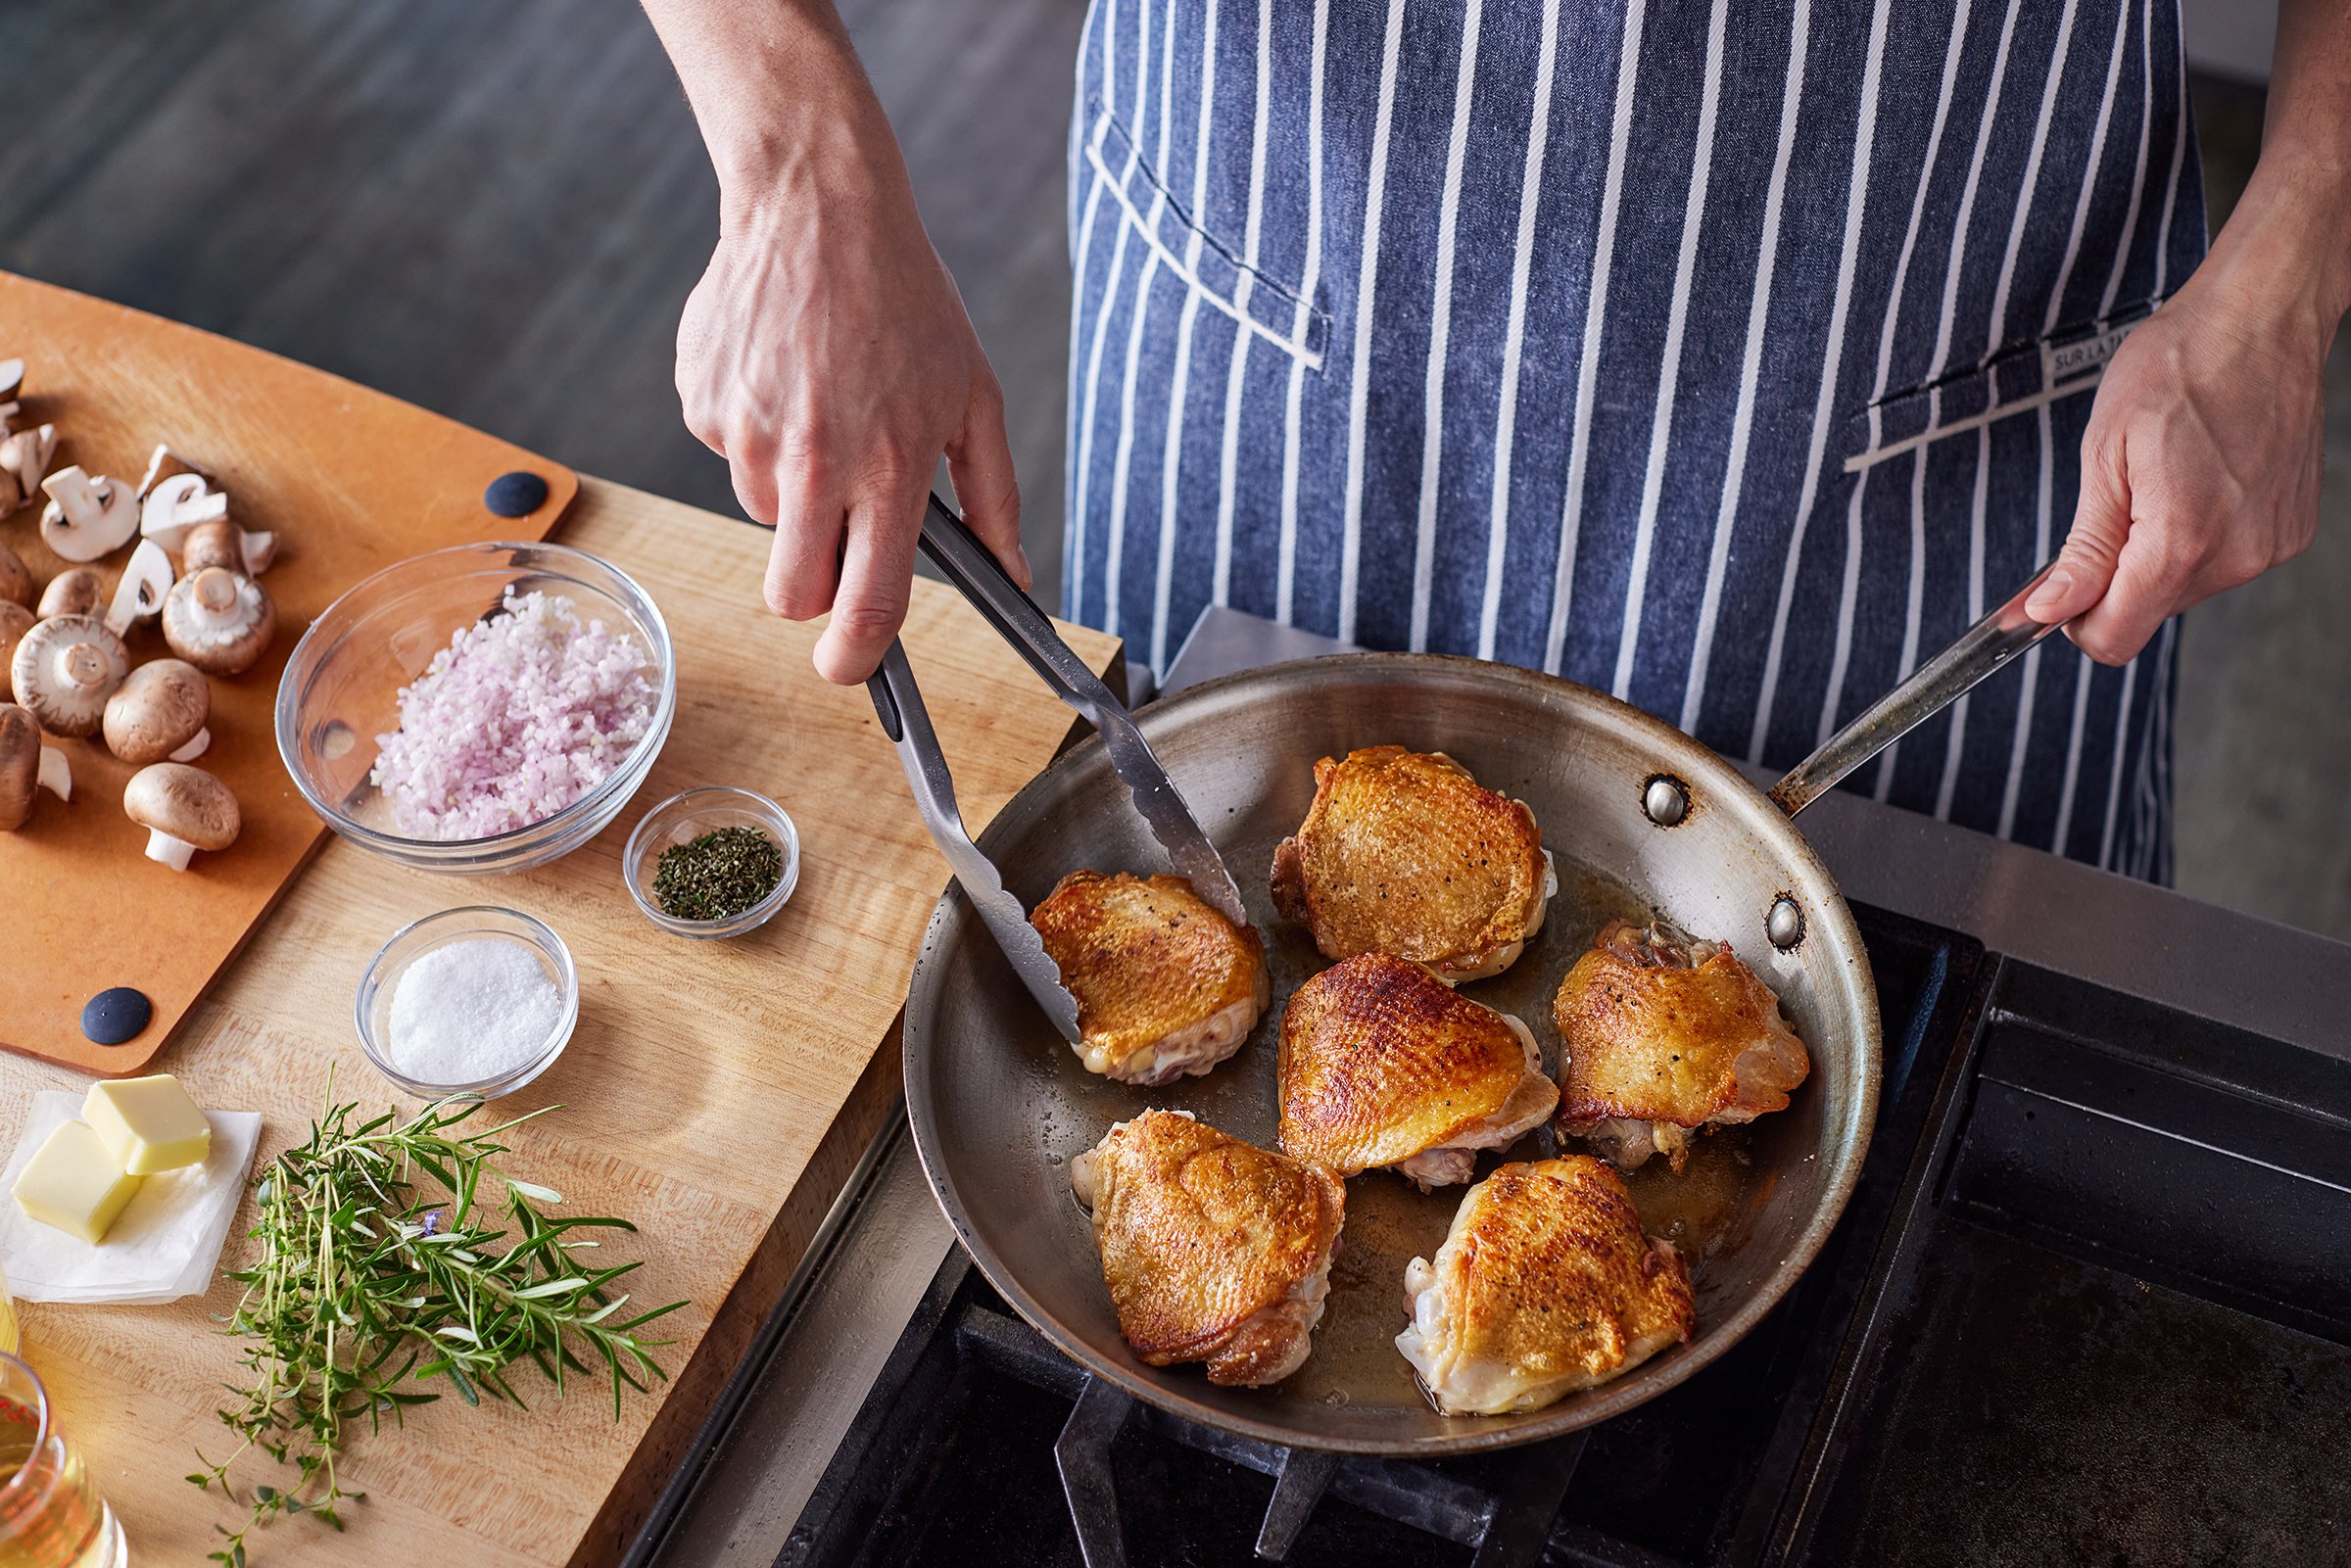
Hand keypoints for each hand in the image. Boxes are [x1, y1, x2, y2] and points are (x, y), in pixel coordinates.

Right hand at [665, 20, 1025, 682]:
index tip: (854, 669)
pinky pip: (729, 454)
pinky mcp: (702, 402)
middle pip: (792, 592)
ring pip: (764, 516)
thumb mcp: (973, 395)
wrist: (817, 203)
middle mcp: (811, 462)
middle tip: (841, 528)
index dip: (858, 657)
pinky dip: (757, 433)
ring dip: (792, 490)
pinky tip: (786, 374)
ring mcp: (746, 433)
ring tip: (825, 408)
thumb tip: (1014, 576)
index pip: (866, 604)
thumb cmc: (906, 298)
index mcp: (886, 469)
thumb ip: (993, 498)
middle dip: (813, 587)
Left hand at [2027, 179, 2341, 663]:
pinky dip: (2203, 532)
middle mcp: (2236, 556)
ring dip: (2161, 549)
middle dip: (2118, 574)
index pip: (2114, 638)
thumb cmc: (2181, 368)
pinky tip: (2203, 477)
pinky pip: (2226, 558)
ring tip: (2168, 476)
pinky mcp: (2290, 530)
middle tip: (2119, 500)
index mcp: (2180, 543)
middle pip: (2147, 611)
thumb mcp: (2104, 456)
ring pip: (2185, 586)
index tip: (2059, 589)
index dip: (2075, 619)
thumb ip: (2083, 549)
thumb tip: (2051, 611)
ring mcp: (2270, 545)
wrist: (2261, 319)